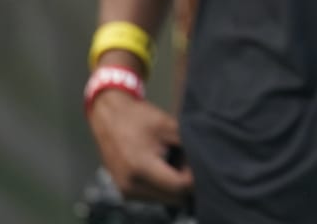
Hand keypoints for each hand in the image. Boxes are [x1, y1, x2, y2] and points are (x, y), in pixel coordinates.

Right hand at [88, 86, 192, 203]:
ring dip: (175, 187)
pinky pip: (153, 197)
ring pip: (164, 199)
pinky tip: (165, 168)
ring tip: (177, 162)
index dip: (195, 177)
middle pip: (173, 197)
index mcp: (140, 168)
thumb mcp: (168, 125)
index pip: (178, 186)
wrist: (108, 118)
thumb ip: (188, 145)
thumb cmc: (139, 118)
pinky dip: (163, 187)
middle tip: (190, 162)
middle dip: (186, 183)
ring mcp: (126, 192)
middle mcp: (131, 186)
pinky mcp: (125, 192)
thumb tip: (208, 161)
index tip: (200, 162)